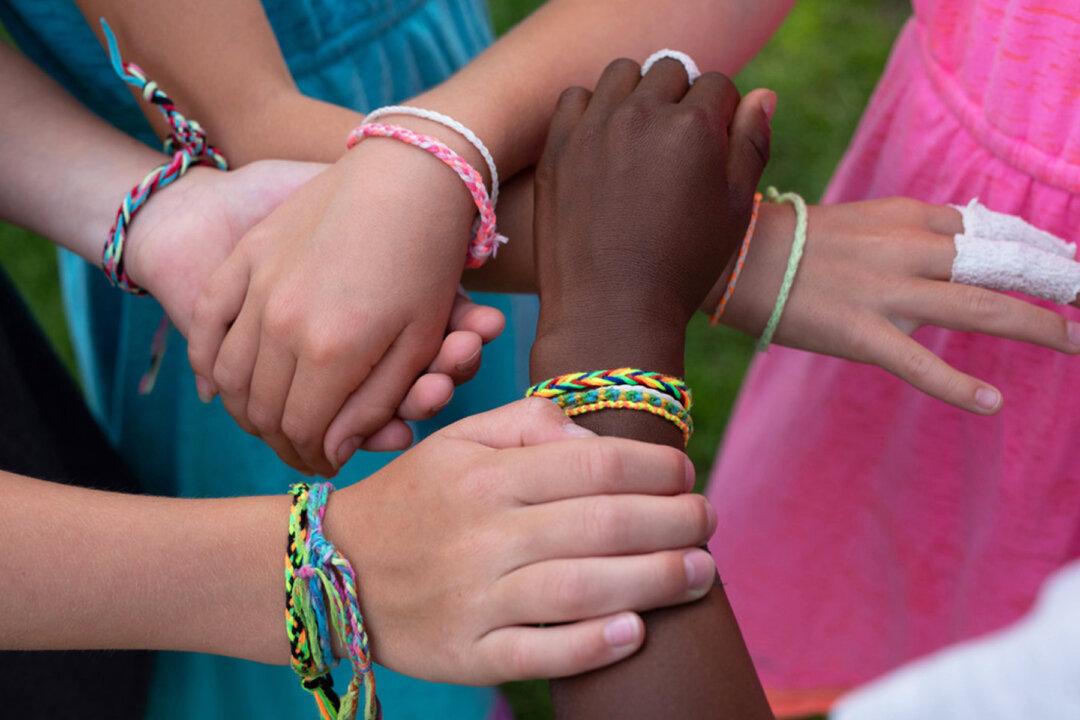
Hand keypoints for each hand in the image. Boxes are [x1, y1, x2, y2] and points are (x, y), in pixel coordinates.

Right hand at [182, 145, 503, 474]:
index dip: (312, 456)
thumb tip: (332, 451)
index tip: (325, 462)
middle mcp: (283, 325)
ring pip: (231, 377)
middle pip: (263, 411)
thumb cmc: (428, 262)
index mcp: (333, 352)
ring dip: (246, 410)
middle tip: (300, 447)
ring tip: (268, 420)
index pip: (303, 432)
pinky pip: (208, 328)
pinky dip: (210, 364)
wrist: (408, 172)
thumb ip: (371, 403)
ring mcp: (257, 289)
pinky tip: (220, 385)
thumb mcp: (417, 342)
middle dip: (282, 440)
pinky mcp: (244, 260)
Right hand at [327, 398, 716, 682]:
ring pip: (580, 590)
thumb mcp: (457, 442)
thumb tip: (596, 438)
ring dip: (653, 581)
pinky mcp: (467, 654)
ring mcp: (474, 599)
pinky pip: (539, 654)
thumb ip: (526, 426)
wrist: (335, 570)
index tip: (685, 472)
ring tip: (700, 573)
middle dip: (672, 522)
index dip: (654, 466)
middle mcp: (482, 535)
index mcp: (485, 476)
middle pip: (601, 526)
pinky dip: (592, 645)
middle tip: (708, 521)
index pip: (593, 464)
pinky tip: (637, 631)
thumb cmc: (414, 499)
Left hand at [532, 57, 773, 350]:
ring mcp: (594, 127)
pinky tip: (602, 144)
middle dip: (681, 98)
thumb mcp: (734, 209)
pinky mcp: (558, 145)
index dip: (721, 114)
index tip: (712, 146)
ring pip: (622, 75)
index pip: (717, 85)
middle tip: (676, 144)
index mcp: (694, 126)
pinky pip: (576, 98)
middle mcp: (642, 114)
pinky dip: (592, 111)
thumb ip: (751, 144)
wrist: (611, 309)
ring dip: (636, 95)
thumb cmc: (682, 265)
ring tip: (639, 138)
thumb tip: (762, 94)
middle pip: (670, 71)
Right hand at [715, 198, 1079, 413]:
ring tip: (1075, 341)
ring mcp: (886, 291)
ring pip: (977, 306)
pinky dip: (956, 386)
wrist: (737, 256)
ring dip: (1034, 324)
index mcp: (910, 217)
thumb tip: (961, 243)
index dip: (1040, 247)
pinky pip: (917, 362)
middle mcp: (908, 248)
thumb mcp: (866, 221)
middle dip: (1057, 280)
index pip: (993, 229)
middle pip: (1002, 262)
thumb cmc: (797, 241)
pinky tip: (991, 404)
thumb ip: (915, 232)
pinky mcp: (860, 332)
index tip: (1071, 262)